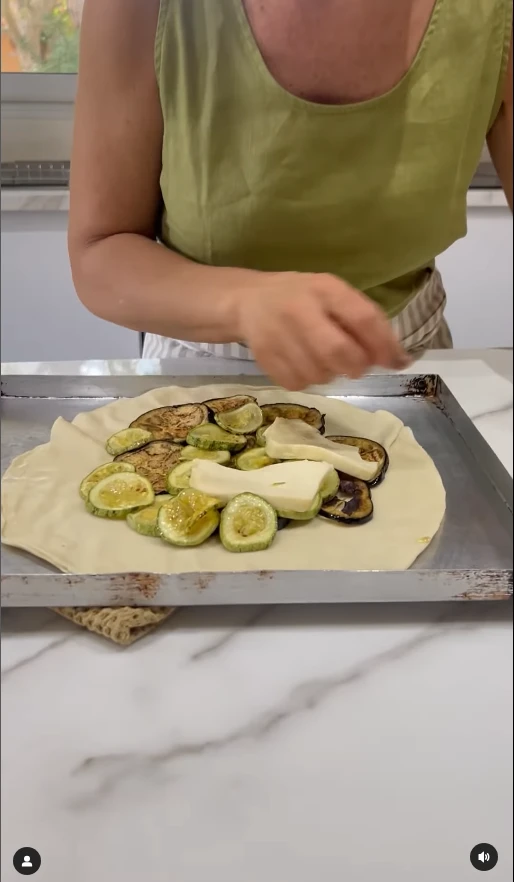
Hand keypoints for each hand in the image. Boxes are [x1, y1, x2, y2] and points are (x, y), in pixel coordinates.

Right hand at [233, 271, 410, 389]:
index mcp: (324, 288)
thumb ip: (362, 321)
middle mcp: (299, 309)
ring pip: (319, 374)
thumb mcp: (332, 294)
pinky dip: (309, 380)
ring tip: (323, 358)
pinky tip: (304, 364)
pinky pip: (299, 383)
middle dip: (356, 366)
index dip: (385, 345)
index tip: (399, 362)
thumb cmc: (302, 298)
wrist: (249, 301)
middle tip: (356, 366)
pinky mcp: (264, 357)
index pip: (363, 318)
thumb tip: (394, 359)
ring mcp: (278, 334)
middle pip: (339, 352)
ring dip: (331, 374)